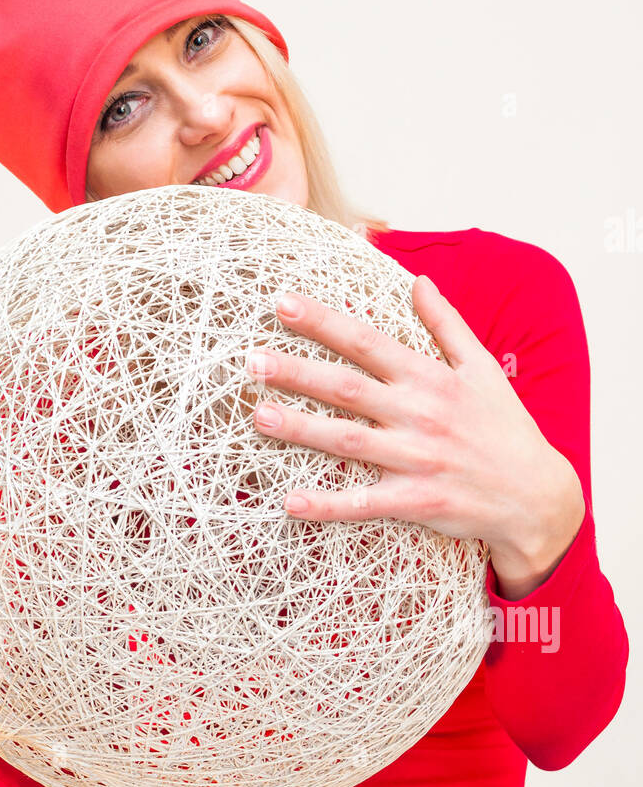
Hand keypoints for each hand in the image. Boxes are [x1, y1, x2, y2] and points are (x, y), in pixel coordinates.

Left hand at [245, 277, 583, 580]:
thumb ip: (447, 324)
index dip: (324, 322)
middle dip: (297, 371)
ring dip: (301, 428)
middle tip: (251, 360)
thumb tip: (419, 281)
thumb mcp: (482, 368)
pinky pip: (364, 503)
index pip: (367, 342)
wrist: (537, 496)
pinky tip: (290, 502)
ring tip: (258, 415)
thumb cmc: (505, 428)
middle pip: (347, 388)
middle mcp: (419, 414)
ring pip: (348, 441)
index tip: (283, 303)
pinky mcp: (416, 501)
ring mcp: (416, 459)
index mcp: (429, 378)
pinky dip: (328, 505)